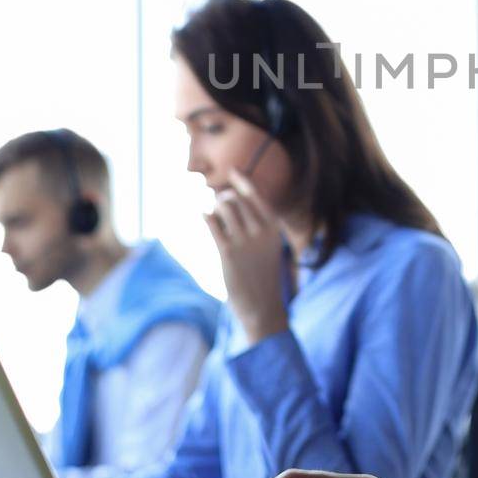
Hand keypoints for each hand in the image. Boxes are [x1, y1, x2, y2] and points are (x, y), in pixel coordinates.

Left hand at [206, 169, 288, 344]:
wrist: (263, 307)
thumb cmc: (263, 276)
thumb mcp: (269, 247)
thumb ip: (258, 226)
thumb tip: (231, 202)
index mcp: (273, 228)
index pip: (256, 195)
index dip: (243, 181)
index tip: (233, 170)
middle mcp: (261, 231)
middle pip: (236, 200)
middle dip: (224, 199)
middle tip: (218, 208)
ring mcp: (245, 241)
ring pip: (224, 208)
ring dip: (215, 208)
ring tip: (214, 217)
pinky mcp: (228, 253)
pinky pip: (212, 224)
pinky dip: (206, 216)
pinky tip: (203, 216)